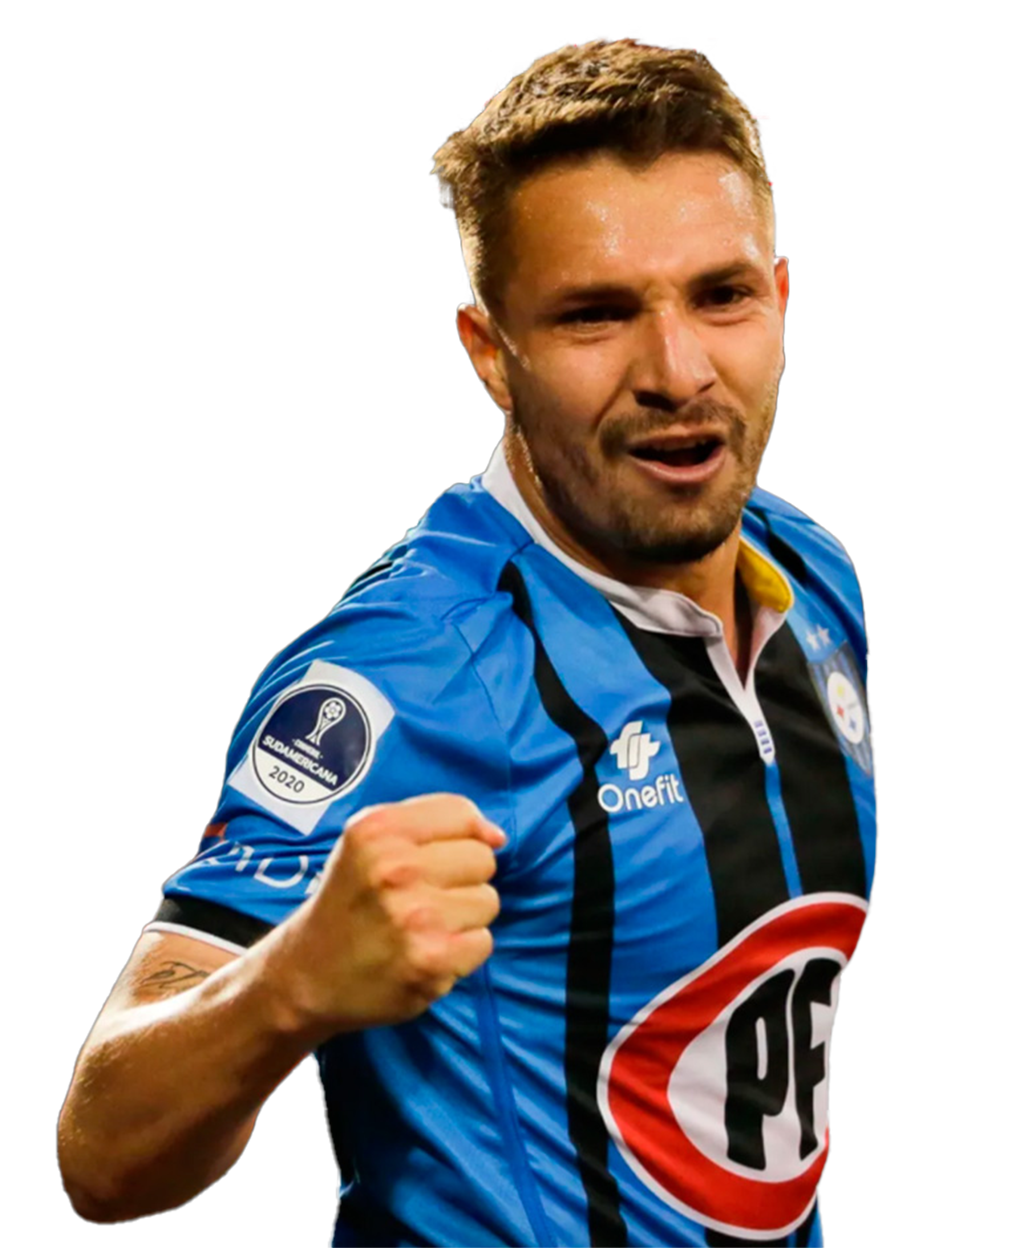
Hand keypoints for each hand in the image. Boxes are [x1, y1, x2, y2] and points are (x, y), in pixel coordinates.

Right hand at [271, 794, 505, 1041]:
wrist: (308, 975)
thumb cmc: (350, 900)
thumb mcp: (370, 840)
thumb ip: (433, 821)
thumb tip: (497, 835)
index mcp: (379, 830)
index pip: (462, 814)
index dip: (461, 837)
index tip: (439, 859)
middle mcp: (396, 868)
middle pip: (483, 859)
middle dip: (461, 879)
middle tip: (423, 898)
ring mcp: (416, 917)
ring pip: (488, 901)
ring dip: (463, 917)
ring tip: (423, 927)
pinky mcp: (431, 961)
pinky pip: (483, 942)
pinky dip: (461, 952)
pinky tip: (427, 953)